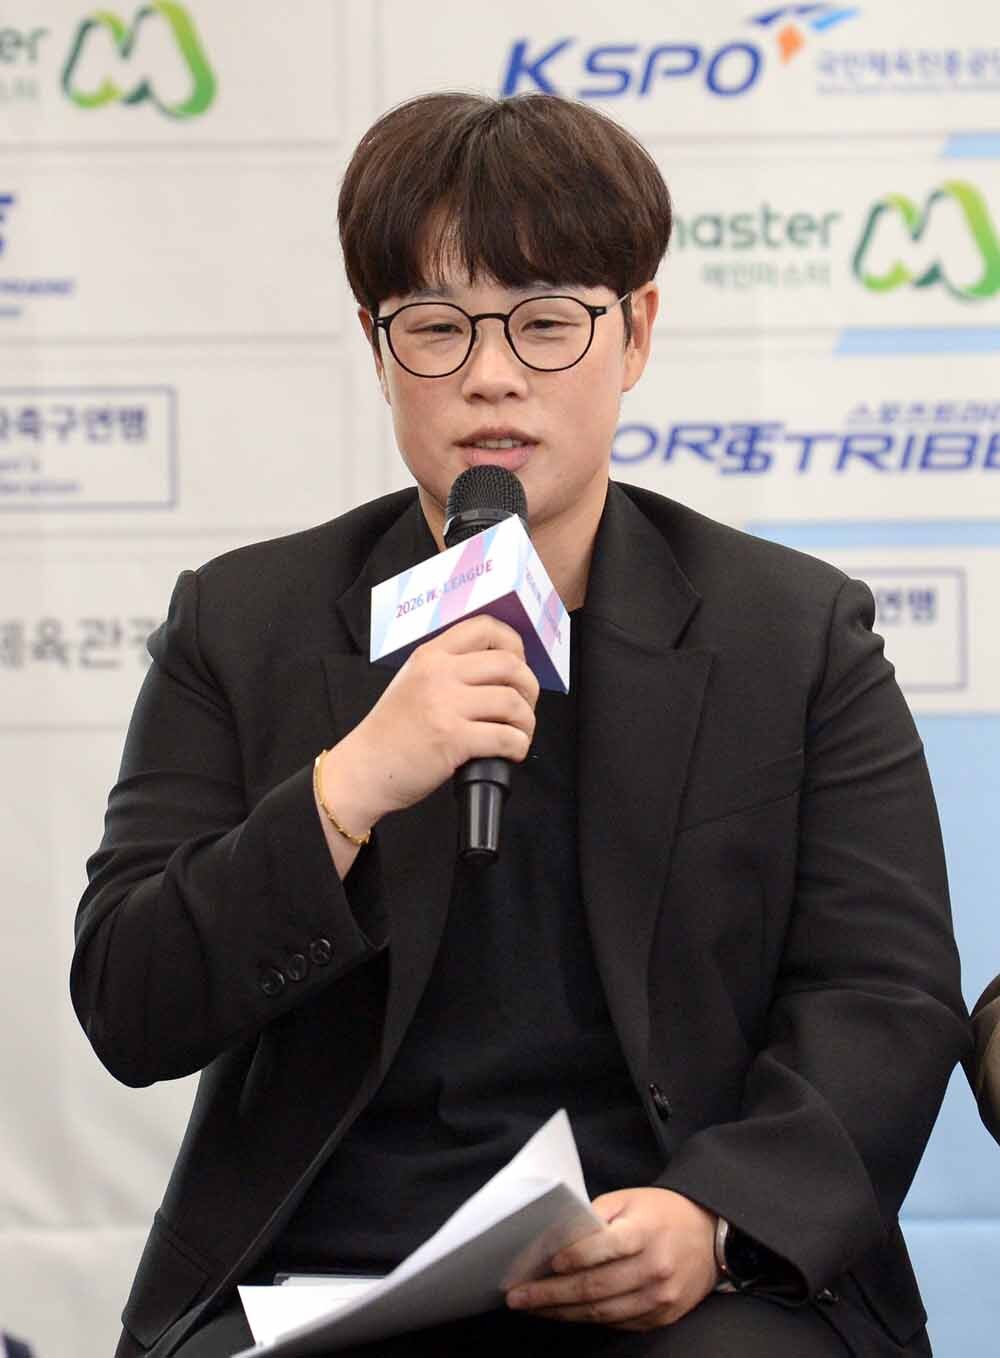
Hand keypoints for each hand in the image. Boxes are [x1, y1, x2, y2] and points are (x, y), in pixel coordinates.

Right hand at [326, 615, 539, 828]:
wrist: (364, 769)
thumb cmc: (391, 732)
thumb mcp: (413, 681)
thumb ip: (448, 669)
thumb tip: (501, 671)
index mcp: (431, 655)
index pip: (485, 627)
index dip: (514, 644)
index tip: (519, 666)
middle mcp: (438, 674)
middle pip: (509, 664)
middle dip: (529, 687)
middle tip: (524, 707)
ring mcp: (445, 705)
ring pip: (513, 701)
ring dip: (526, 722)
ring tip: (518, 734)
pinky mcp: (452, 739)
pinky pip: (505, 737)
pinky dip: (517, 747)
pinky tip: (510, 753)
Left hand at [506, 1188, 718, 1331]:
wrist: (709, 1235)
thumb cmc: (661, 1212)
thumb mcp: (629, 1200)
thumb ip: (595, 1216)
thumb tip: (557, 1237)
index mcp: (645, 1232)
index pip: (603, 1247)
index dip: (572, 1257)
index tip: (545, 1264)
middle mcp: (654, 1268)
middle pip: (595, 1287)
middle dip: (551, 1295)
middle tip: (518, 1297)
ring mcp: (659, 1297)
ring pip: (603, 1312)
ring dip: (563, 1312)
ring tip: (534, 1308)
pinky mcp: (662, 1316)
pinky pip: (618, 1324)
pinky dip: (589, 1319)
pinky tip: (566, 1313)